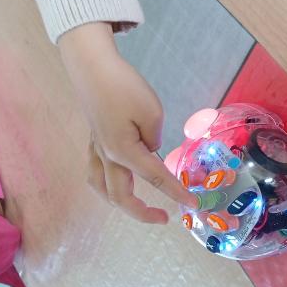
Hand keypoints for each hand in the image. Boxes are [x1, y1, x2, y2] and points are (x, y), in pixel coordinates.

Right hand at [59, 23, 196, 223]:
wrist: (92, 68)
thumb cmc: (123, 87)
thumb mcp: (151, 112)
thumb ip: (154, 137)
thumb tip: (150, 148)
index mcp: (124, 152)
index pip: (156, 178)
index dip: (176, 193)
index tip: (193, 205)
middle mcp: (107, 157)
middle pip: (121, 196)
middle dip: (143, 212)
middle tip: (165, 217)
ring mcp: (96, 150)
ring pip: (102, 188)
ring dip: (121, 203)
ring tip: (141, 206)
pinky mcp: (94, 141)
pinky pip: (96, 173)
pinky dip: (107, 186)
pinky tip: (118, 182)